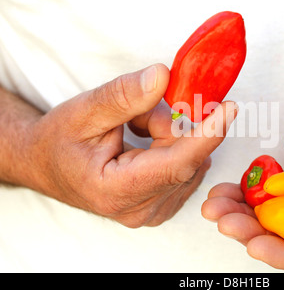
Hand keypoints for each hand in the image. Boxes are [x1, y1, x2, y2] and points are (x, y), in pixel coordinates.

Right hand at [26, 64, 237, 226]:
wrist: (47, 165)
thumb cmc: (59, 140)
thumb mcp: (83, 111)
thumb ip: (124, 96)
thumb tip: (163, 76)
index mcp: (116, 191)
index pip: (177, 163)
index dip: (207, 134)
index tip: (230, 107)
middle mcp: (140, 210)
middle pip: (185, 158)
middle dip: (171, 125)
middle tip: (139, 112)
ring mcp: (153, 212)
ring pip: (189, 161)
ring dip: (170, 135)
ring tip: (133, 130)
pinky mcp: (162, 206)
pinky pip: (187, 168)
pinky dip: (173, 146)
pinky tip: (146, 143)